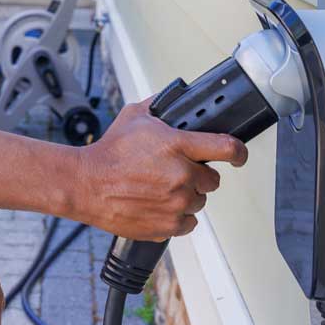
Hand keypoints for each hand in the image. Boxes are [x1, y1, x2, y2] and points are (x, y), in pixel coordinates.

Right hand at [72, 100, 247, 239]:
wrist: (85, 184)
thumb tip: (173, 99)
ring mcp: (176, 202)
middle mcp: (181, 175)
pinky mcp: (167, 225)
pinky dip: (177, 216)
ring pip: (199, 202)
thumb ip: (160, 107)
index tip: (239, 155)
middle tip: (177, 172)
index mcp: (177, 145)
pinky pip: (187, 223)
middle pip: (213, 180)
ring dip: (186, 196)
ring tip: (161, 189)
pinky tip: (158, 205)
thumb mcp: (135, 116)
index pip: (226, 148)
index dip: (238, 152)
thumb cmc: (108, 152)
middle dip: (198, 175)